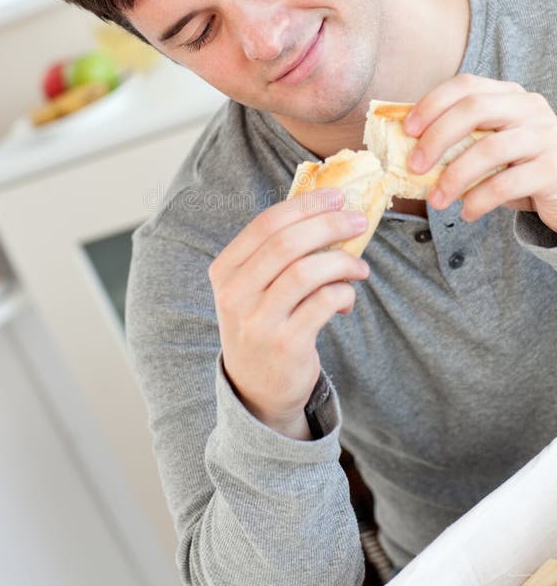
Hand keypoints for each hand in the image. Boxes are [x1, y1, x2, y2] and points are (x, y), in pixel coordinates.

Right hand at [208, 188, 368, 438]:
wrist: (256, 389)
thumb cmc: (264, 323)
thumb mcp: (254, 287)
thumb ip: (278, 253)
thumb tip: (329, 210)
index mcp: (225, 270)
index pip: (266, 224)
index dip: (306, 205)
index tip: (337, 197)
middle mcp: (235, 294)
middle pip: (287, 243)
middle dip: (330, 225)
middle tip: (358, 222)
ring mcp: (258, 321)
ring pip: (307, 271)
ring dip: (343, 262)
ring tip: (359, 268)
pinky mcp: (285, 344)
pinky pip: (324, 303)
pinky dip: (344, 294)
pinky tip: (347, 300)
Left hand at [403, 73, 556, 230]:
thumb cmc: (518, 167)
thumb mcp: (489, 144)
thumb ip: (459, 138)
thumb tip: (405, 146)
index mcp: (509, 95)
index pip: (465, 85)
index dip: (432, 104)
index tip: (407, 130)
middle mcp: (529, 108)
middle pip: (474, 109)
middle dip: (437, 138)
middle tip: (414, 166)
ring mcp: (544, 137)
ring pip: (489, 149)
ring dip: (454, 177)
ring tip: (436, 201)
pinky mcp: (552, 170)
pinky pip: (506, 184)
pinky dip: (479, 200)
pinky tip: (466, 213)